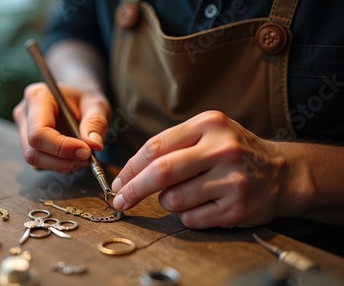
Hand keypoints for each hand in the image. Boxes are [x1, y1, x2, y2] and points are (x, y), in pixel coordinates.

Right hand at [13, 83, 110, 172]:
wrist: (78, 99)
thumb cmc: (84, 99)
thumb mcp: (96, 104)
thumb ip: (96, 122)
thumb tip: (94, 145)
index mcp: (37, 98)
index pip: (39, 133)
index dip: (61, 148)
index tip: (85, 152)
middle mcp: (25, 114)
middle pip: (33, 151)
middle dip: (62, 161)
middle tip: (87, 158)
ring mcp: (24, 131)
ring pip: (36, 161)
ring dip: (62, 165)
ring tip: (83, 157)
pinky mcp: (29, 145)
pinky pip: (40, 164)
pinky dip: (60, 165)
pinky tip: (74, 157)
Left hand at [111, 110, 296, 228]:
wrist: (283, 172)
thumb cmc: (235, 151)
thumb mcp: (209, 133)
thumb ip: (173, 145)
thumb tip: (131, 173)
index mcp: (210, 124)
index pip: (156, 147)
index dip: (131, 167)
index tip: (119, 182)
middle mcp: (222, 149)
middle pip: (161, 173)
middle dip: (134, 190)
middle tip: (121, 200)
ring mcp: (232, 180)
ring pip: (173, 200)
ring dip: (167, 202)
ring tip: (185, 194)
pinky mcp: (237, 207)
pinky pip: (191, 218)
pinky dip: (186, 215)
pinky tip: (202, 204)